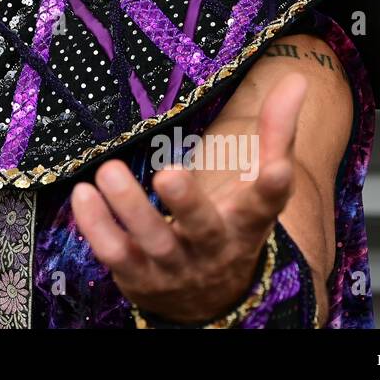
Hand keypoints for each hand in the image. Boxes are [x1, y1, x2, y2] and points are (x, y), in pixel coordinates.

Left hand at [71, 71, 307, 322]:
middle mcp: (212, 248)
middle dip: (186, 202)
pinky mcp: (138, 276)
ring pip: (151, 241)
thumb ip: (275, 133)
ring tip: (109, 171)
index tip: (278, 170)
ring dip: (129, 207)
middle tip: (168, 174)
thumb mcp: (257, 186)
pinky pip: (115, 253)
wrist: (210, 298)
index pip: (265, 205)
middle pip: (202, 227)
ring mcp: (174, 266)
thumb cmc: (232, 224)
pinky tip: (82, 194)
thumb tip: (296, 80)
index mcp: (247, 223)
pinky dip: (97, 226)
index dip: (273, 188)